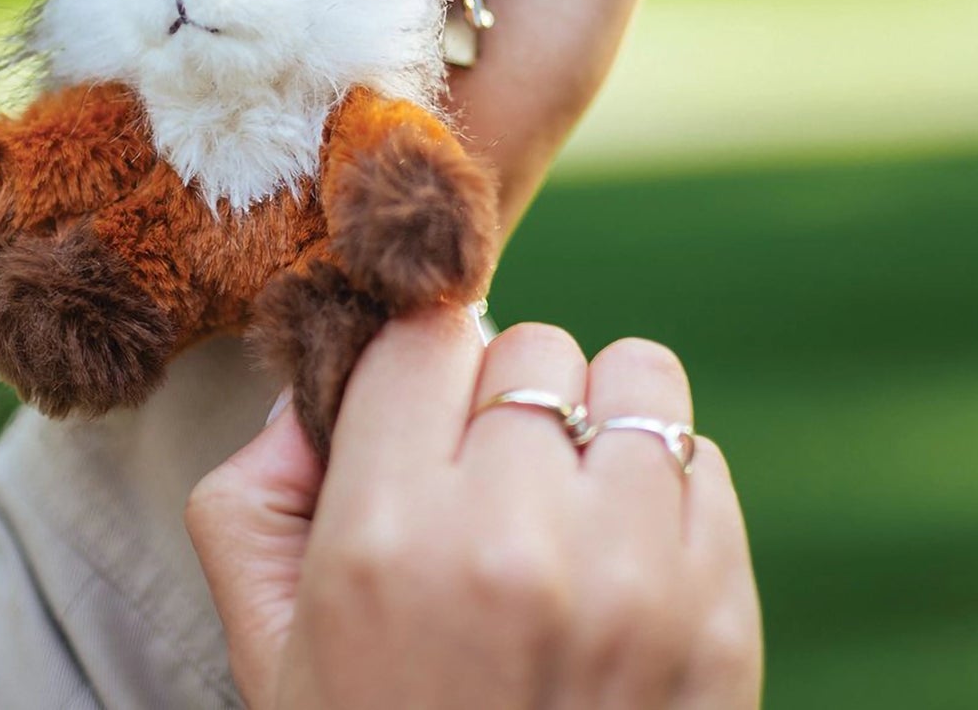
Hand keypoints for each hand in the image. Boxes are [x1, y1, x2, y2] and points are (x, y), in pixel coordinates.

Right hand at [187, 310, 760, 708]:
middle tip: (484, 474)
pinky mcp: (724, 615)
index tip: (415, 408)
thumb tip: (307, 391)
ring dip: (596, 416)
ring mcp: (636, 578)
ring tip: (565, 490)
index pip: (424, 335)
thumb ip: (253, 495)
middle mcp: (517, 544)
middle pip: (530, 346)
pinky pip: (703, 461)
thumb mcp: (269, 642)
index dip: (414, 366)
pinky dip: (660, 486)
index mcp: (387, 542)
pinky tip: (618, 556)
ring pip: (637, 376)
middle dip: (499, 395)